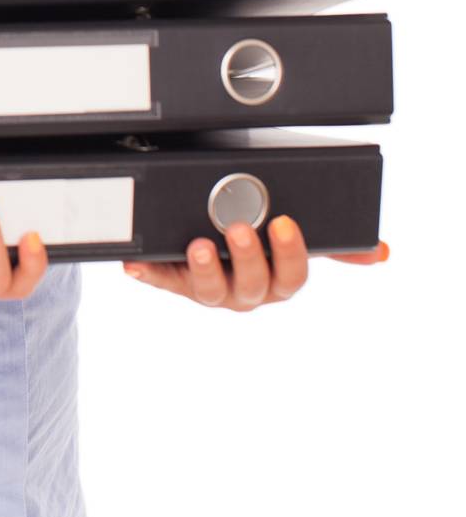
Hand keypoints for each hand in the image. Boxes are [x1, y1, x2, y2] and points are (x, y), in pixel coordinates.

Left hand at [121, 215, 389, 311]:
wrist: (206, 231)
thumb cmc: (256, 234)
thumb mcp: (291, 238)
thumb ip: (333, 245)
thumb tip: (381, 252)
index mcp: (274, 280)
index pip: (291, 278)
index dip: (289, 255)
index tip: (285, 224)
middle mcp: (242, 291)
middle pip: (250, 287)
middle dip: (247, 259)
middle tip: (239, 228)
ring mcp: (206, 287)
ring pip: (208, 292)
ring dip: (203, 270)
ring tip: (197, 244)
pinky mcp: (170, 278)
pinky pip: (158, 279)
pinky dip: (146, 271)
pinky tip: (135, 262)